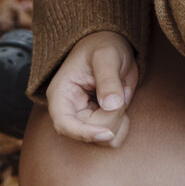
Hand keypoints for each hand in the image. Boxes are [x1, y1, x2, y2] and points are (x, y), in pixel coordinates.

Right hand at [46, 32, 138, 146]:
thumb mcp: (106, 55)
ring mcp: (85, 120)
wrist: (112, 45)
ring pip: (104, 140)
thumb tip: (112, 105)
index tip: (107, 133)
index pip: (64, 124)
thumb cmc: (104, 45)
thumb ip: (108, 79)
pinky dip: (123, 125)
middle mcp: (70, 111)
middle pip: (92, 133)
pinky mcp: (99, 124)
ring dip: (119, 119)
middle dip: (113, 115)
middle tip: (121, 88)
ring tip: (120, 92)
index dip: (84, 133)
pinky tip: (122, 104)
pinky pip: (114, 139)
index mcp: (61, 94)